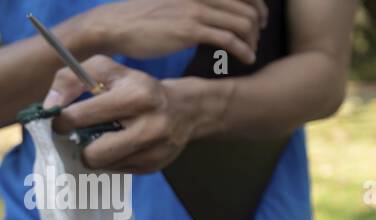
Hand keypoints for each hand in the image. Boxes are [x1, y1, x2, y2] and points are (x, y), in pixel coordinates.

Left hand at [48, 56, 213, 172]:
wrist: (183, 110)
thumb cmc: (136, 87)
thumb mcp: (106, 70)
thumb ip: (71, 79)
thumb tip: (49, 107)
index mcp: (135, 97)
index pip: (80, 117)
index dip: (62, 121)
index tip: (61, 121)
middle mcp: (149, 127)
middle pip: (93, 154)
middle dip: (80, 146)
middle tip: (79, 135)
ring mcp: (154, 151)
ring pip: (103, 166)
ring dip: (95, 153)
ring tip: (103, 138)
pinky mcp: (155, 166)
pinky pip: (117, 170)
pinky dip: (112, 159)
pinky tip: (120, 145)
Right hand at [80, 0, 267, 65]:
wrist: (115, 25)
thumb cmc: (142, 17)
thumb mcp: (172, 2)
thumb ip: (194, 5)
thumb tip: (211, 14)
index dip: (257, 6)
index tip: (259, 20)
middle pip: (247, 7)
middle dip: (258, 25)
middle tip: (256, 39)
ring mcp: (195, 11)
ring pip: (242, 23)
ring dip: (252, 41)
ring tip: (250, 52)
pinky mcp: (190, 30)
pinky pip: (229, 39)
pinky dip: (244, 50)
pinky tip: (247, 58)